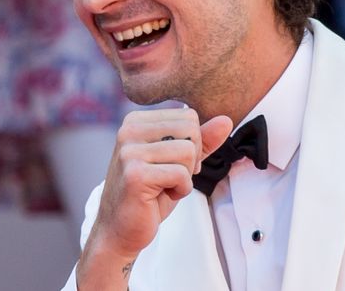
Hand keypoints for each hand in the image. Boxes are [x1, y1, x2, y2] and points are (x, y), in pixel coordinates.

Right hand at [86, 108, 232, 257]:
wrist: (119, 228)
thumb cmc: (149, 193)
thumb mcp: (178, 161)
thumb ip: (201, 140)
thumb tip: (225, 120)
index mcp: (136, 120)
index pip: (188, 116)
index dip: (192, 143)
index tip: (172, 162)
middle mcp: (129, 130)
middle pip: (190, 129)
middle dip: (191, 158)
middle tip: (171, 176)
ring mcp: (130, 151)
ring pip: (188, 151)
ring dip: (185, 176)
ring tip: (164, 186)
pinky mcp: (135, 174)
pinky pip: (181, 174)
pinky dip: (181, 190)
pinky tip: (161, 196)